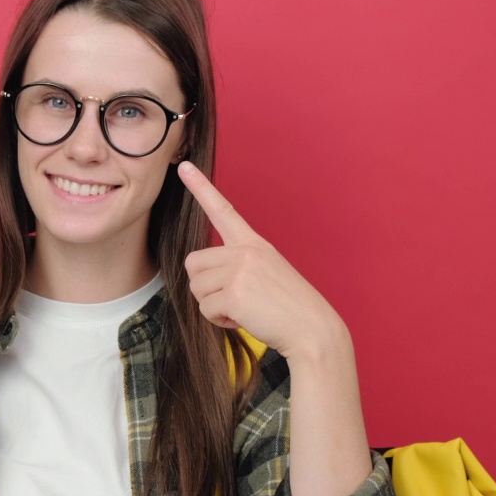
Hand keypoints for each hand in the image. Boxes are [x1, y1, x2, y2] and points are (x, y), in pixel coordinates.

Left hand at [178, 161, 348, 360]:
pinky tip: (243, 319)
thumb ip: (237, 266)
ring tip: (242, 309)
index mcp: (253, 243)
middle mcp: (245, 251)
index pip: (223, 210)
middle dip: (204, 287)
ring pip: (196, 288)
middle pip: (193, 264)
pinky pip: (205, 309)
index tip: (184, 166)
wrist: (312, 329)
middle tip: (232, 298)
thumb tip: (203, 277)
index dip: (200, 188)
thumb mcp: (266, 272)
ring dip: (212, 305)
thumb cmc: (289, 307)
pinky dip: (219, 320)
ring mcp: (240, 270)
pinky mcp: (235, 293)